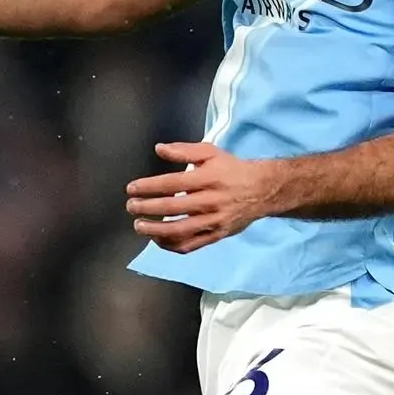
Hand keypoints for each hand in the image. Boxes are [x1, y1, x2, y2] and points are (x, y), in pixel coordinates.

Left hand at [126, 143, 285, 253]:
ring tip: (139, 226)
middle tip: (131, 207)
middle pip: (172, 207)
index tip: (131, 189)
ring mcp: (214, 221)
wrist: (262, 190)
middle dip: (147, 208)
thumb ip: (184, 150)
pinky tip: (158, 239)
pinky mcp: (216, 235)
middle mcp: (210, 200)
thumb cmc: (232, 170)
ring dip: (155, 230)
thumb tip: (159, 149)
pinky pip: (191, 245)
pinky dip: (171, 245)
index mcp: (208, 178)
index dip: (148, 187)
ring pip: (180, 231)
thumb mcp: (211, 153)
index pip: (172, 183)